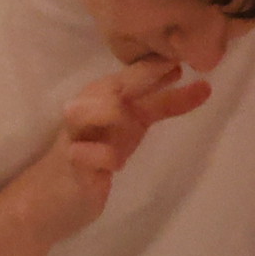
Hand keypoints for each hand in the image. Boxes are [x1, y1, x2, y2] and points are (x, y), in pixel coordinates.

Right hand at [10, 57, 211, 242]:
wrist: (51, 196)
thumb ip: (160, 105)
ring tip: (127, 115)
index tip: (185, 59)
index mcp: (103, 98)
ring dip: (108, 111)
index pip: (132, 78)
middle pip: (112, 88)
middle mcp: (87, 111)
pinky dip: (101, 156)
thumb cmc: (93, 155)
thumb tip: (202, 85)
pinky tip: (116, 164)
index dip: (155, 66)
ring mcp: (75, 138)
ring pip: (84, 113)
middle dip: (143, 75)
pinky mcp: (70, 166)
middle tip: (175, 69)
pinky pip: (83, 156)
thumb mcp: (132, 127)